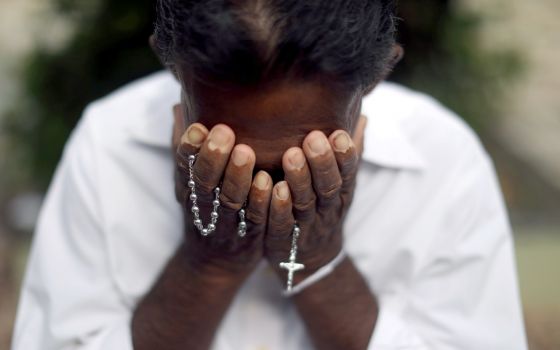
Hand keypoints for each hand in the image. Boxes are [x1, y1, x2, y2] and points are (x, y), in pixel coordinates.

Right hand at [172, 105, 272, 276]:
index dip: (188, 148)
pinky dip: (261, 202)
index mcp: (190, 188)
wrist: (216, 261)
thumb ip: (189, 148)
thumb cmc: (208, 209)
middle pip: (205, 182)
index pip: (184, 166)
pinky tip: (270, 183)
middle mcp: (206, 205)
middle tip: (223, 132)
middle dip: (213, 157)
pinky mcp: (252, 234)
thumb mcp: (191, 181)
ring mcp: (229, 222)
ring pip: (231, 200)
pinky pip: (257, 219)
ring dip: (237, 177)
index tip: (196, 128)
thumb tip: (180, 105)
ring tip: (247, 153)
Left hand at [264, 115, 366, 281]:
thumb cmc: (324, 209)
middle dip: (323, 162)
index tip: (340, 134)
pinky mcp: (282, 238)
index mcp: (341, 192)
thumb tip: (360, 115)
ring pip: (305, 202)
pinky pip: (281, 223)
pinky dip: (279, 206)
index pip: (348, 172)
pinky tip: (272, 188)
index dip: (345, 155)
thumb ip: (347, 153)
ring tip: (291, 155)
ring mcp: (306, 225)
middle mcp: (326, 208)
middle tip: (314, 139)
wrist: (312, 259)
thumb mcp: (341, 184)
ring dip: (299, 179)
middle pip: (329, 186)